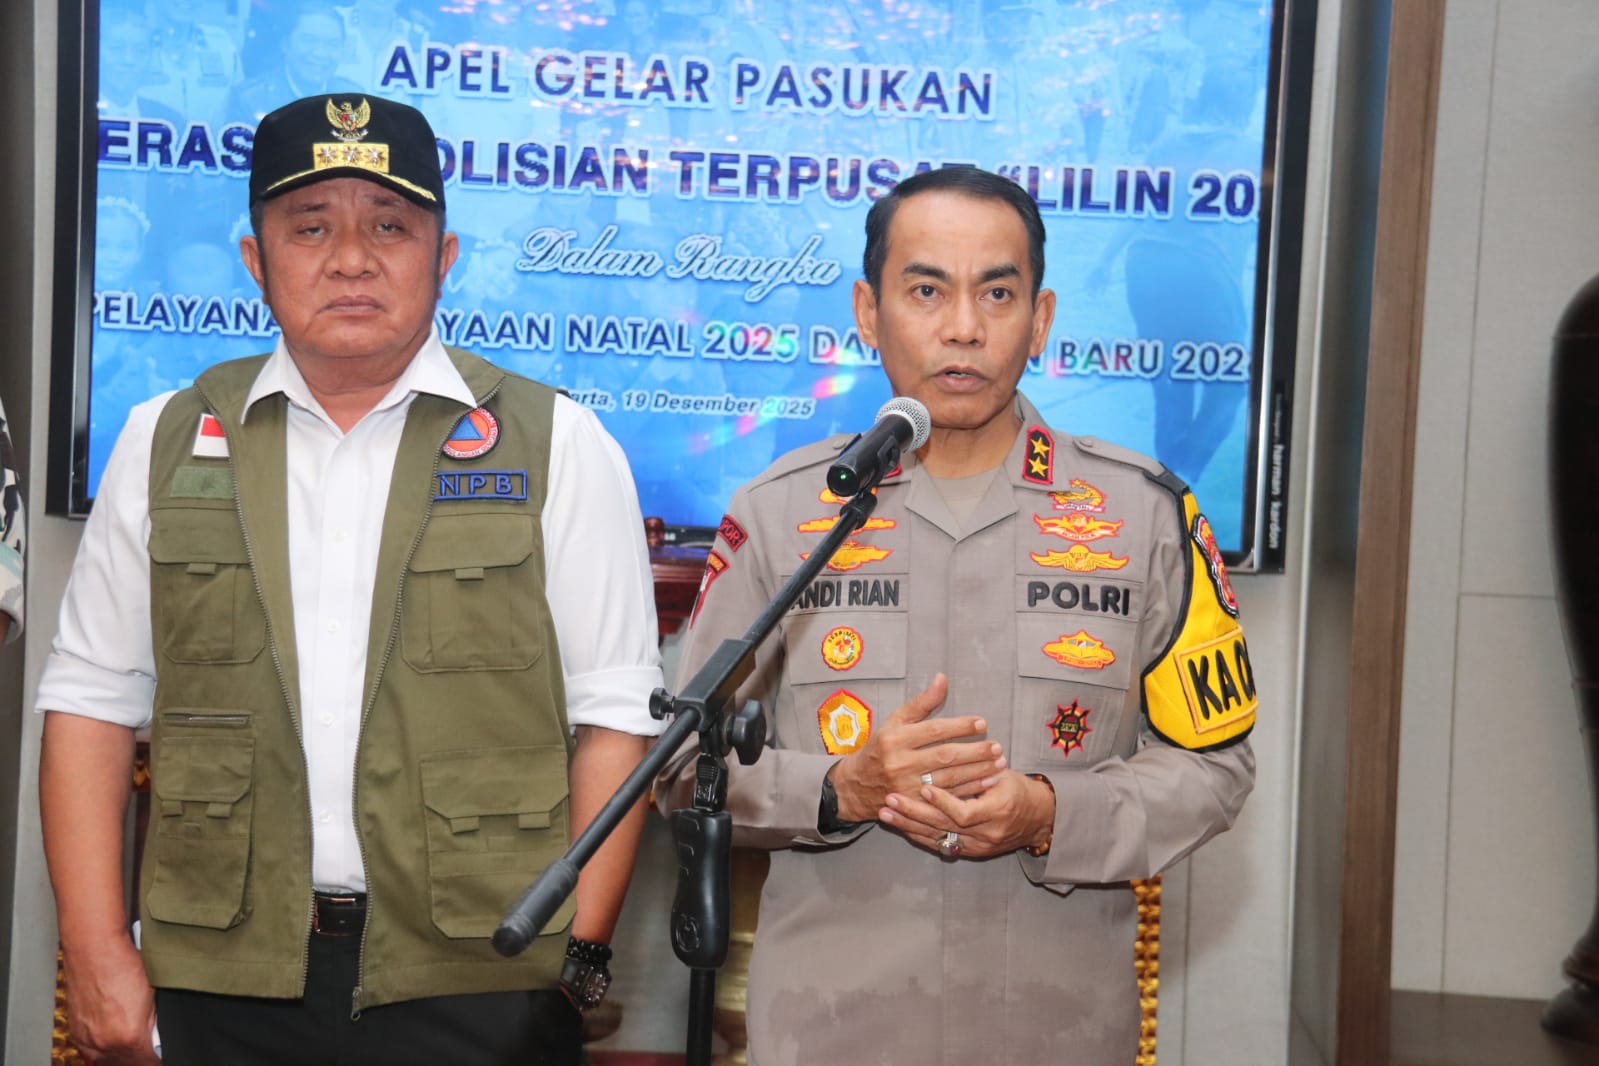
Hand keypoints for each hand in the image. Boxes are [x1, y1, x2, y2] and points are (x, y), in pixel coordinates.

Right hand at [61, 935, 159, 1064]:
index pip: (146, 1062)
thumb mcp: (151, 997)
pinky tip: (110, 1042)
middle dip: (137, 1060)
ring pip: (104, 1061)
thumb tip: (153, 1038)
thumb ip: (150, 1025)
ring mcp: (86, 1038)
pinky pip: (89, 1050)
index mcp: (128, 1037)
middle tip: (147, 1053)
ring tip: (130, 1049)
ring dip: (118, 1058)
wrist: (94, 950)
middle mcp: (103, 1044)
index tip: (158, 1056)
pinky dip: (101, 1049)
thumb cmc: (123, 967)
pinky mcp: (75, 1030)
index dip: (155, 1059)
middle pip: (123, 1065)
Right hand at [828, 674, 1004, 822]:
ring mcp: (906, 787)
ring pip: (948, 779)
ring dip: (977, 772)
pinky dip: (969, 790)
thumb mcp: (894, 722)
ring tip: (998, 763)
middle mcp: (899, 763)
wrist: (856, 787)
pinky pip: (946, 798)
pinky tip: (986, 783)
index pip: (933, 730)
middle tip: (997, 747)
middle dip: (974, 752)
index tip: (982, 723)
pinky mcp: (914, 805)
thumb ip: (921, 703)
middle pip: (944, 756)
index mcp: (894, 739)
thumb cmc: (880, 748)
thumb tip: (942, 678)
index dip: (959, 726)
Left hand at [879, 769, 1054, 859]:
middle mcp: (986, 833)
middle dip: (914, 813)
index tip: (923, 787)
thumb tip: (947, 751)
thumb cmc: (1018, 789)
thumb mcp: (1004, 774)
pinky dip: (919, 834)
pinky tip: (900, 825)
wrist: (1037, 819)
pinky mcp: (970, 852)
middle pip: (944, 827)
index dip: (942, 801)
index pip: (964, 813)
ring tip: (885, 813)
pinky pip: (939, 845)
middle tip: (890, 799)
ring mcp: (977, 846)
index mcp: (998, 811)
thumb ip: (977, 768)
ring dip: (909, 825)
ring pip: (937, 838)